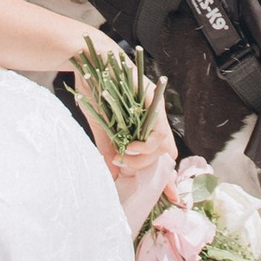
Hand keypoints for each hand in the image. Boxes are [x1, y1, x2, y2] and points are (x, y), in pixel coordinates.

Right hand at [106, 89, 179, 244]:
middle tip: (127, 169)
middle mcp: (153, 118)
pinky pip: (157, 129)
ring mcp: (154, 108)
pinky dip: (145, 144)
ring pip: (162, 144)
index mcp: (143, 125)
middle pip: (165, 153)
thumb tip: (115, 176)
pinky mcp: (152, 99)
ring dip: (144, 157)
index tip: (173, 198)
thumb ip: (110, 150)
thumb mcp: (101, 127)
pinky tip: (130, 147)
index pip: (160, 155)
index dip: (167, 178)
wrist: (87, 62)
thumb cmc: (93, 91)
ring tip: (124, 156)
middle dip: (150, 169)